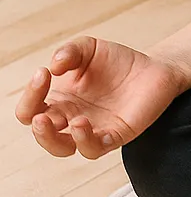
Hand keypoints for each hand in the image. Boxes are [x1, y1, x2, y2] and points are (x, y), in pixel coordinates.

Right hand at [15, 35, 189, 159]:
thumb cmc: (116, 61)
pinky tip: (83, 123)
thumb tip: (54, 66)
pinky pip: (94, 148)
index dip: (30, 96)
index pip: (31, 109)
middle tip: (41, 115)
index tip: (43, 72)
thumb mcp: (89, 48)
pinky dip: (85, 140)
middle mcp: (72, 118)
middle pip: (43, 134)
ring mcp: (93, 129)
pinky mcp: (115, 135)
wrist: (153, 67)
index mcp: (60, 100)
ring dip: (57, 140)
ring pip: (65, 148)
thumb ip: (69, 51)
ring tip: (71, 120)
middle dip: (38, 127)